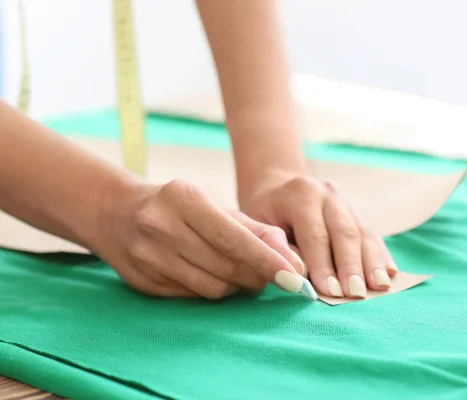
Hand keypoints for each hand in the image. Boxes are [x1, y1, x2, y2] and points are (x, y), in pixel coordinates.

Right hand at [92, 179, 304, 298]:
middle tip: (276, 275)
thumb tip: (292, 258)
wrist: (116, 213)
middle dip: (258, 275)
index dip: (267, 260)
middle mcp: (161, 226)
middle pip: (225, 266)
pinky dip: (214, 290)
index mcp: (183, 198)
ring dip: (238, 286)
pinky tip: (215, 277)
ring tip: (245, 274)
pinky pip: (193, 296)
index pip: (233, 237)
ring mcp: (148, 257)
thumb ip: (255, 229)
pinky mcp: (143, 282)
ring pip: (212, 287)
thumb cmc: (177, 207)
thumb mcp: (214, 205)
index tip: (295, 277)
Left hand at [239, 171, 397, 298]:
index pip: (315, 234)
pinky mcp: (356, 211)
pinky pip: (371, 234)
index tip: (330, 291)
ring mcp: (345, 200)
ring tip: (379, 287)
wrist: (278, 188)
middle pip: (344, 233)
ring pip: (363, 233)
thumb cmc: (265, 214)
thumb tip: (302, 274)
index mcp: (301, 194)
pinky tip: (389, 273)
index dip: (324, 265)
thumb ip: (278, 247)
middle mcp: (328, 193)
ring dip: (372, 262)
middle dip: (352, 266)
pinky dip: (381, 255)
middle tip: (357, 294)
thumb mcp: (259, 225)